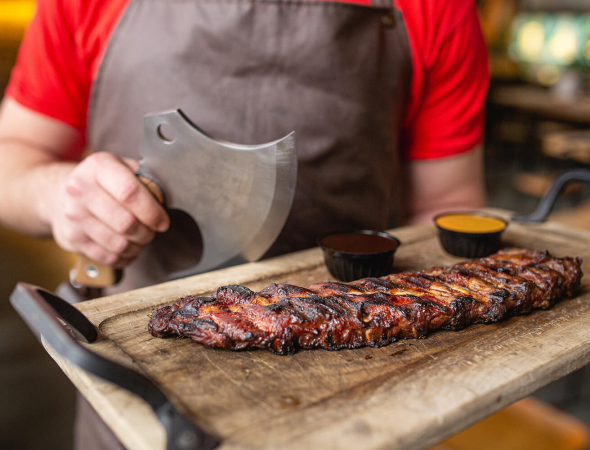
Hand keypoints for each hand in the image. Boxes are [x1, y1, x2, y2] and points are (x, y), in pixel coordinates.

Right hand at [51, 152, 169, 267]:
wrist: (58, 193)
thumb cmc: (100, 181)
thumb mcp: (120, 166)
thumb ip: (143, 179)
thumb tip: (163, 199)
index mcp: (98, 167)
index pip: (130, 193)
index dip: (152, 211)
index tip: (162, 221)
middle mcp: (80, 190)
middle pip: (126, 223)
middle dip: (147, 232)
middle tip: (152, 231)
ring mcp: (74, 216)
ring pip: (119, 244)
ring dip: (137, 246)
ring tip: (140, 239)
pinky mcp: (71, 237)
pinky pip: (107, 257)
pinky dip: (124, 257)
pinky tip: (128, 249)